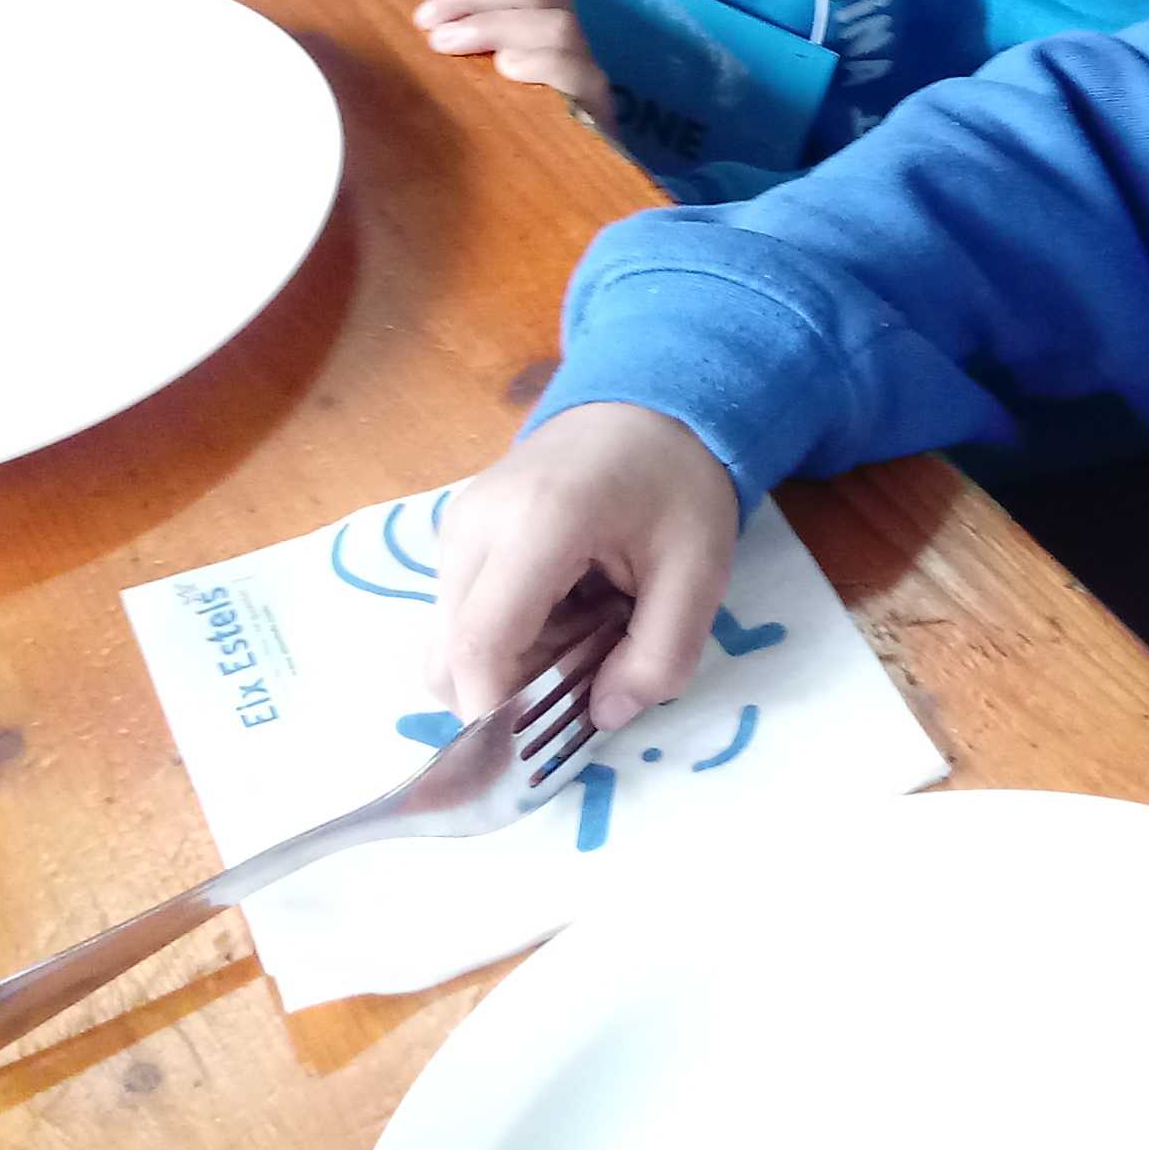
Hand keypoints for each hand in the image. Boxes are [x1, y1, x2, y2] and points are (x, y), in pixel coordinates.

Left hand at [414, 0, 616, 122]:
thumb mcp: (480, 77)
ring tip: (450, 47)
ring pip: (559, 24)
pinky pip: (577, 71)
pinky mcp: (595, 109)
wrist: (555, 192)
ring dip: (495, 27)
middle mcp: (571, 37)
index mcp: (545, 19)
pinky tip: (505, 73)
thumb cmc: (502, 127)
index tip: (428, 13)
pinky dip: (539, 62)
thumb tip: (420, 24)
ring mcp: (586, 71)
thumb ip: (463, 44)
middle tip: (431, 29)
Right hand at [434, 403, 741, 725]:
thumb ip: (660, 657)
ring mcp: (457, 525)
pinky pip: (459, 614)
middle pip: (450, 655)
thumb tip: (603, 717)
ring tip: (582, 635)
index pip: (480, 646)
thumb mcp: (700, 572)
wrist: (647, 403)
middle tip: (585, 680)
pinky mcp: (457, 533)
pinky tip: (562, 610)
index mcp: (539, 523)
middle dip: (509, 695)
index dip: (499, 713)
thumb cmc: (677, 482)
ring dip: (507, 666)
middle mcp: (476, 524)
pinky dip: (503, 638)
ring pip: (448, 641)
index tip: (545, 747)